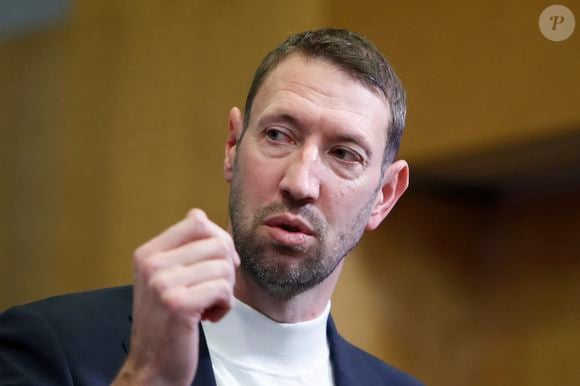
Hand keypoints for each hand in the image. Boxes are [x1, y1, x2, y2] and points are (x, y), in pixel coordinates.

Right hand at [112, 209, 239, 385]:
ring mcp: (163, 283)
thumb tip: (201, 215)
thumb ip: (183, 249)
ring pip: (224, 266)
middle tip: (215, 290)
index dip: (218, 239)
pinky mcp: (179, 304)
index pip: (197, 220)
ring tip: (208, 306)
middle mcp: (152, 264)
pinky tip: (209, 318)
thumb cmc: (166, 323)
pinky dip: (225, 306)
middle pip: (217, 243)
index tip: (217, 264)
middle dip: (226, 268)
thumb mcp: (164, 279)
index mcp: (148, 253)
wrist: (151, 367)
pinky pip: (224, 289)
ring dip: (226, 291)